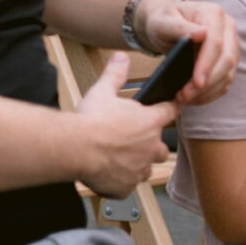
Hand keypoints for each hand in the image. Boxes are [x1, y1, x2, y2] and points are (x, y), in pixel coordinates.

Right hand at [74, 53, 174, 197]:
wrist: (73, 148)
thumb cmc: (90, 120)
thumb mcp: (103, 91)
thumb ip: (115, 74)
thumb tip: (121, 57)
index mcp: (151, 121)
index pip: (171, 111)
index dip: (168, 109)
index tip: (167, 108)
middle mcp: (151, 146)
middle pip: (162, 147)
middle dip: (151, 144)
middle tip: (132, 141)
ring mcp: (139, 168)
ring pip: (146, 168)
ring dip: (137, 164)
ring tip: (118, 158)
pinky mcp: (125, 186)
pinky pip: (127, 185)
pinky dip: (120, 181)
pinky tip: (106, 174)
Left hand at [138, 0, 238, 105]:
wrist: (166, 24)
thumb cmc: (162, 21)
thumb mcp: (162, 22)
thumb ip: (179, 27)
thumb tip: (202, 33)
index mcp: (213, 14)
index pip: (215, 43)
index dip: (207, 65)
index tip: (196, 83)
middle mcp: (227, 27)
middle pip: (227, 59)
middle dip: (208, 82)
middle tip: (185, 96)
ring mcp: (231, 43)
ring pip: (229, 72)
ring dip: (209, 90)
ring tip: (185, 98)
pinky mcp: (229, 59)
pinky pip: (226, 80)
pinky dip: (212, 93)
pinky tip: (195, 99)